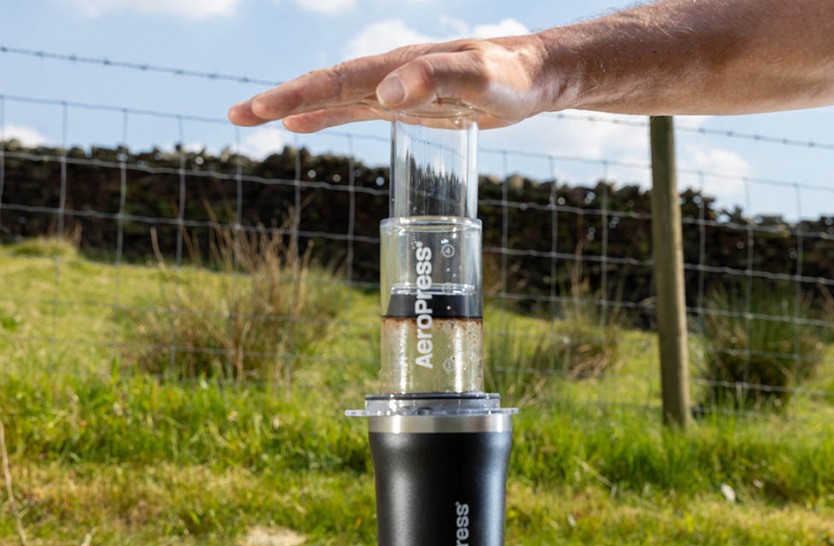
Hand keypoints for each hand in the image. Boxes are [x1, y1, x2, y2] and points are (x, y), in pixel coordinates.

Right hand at [227, 35, 551, 130]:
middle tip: (233, 116)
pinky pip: (357, 111)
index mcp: (399, 66)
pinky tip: (304, 125)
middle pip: (324, 86)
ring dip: (294, 108)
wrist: (534, 77)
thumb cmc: (513, 77)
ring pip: (334, 98)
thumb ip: (438, 80)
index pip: (336, 80)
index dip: (296, 95)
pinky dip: (327, 115)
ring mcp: (396, 89)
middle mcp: (390, 75)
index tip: (257, 109)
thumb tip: (386, 94)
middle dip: (278, 101)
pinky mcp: (407, 105)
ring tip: (252, 118)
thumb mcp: (481, 79)